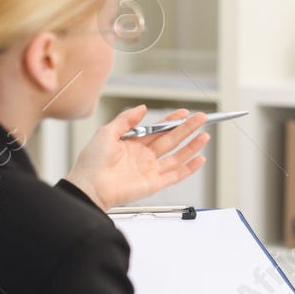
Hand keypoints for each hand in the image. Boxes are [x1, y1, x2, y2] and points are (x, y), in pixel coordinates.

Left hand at [64, 105, 209, 209]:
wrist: (90, 186)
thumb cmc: (92, 162)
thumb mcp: (107, 132)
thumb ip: (126, 119)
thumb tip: (142, 108)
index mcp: (133, 144)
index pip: (158, 130)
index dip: (172, 121)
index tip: (184, 112)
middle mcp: (144, 157)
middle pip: (171, 140)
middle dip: (187, 129)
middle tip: (201, 118)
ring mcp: (150, 170)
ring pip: (177, 156)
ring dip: (192, 147)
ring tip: (205, 135)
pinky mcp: (154, 184)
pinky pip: (176, 175)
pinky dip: (189, 168)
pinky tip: (199, 159)